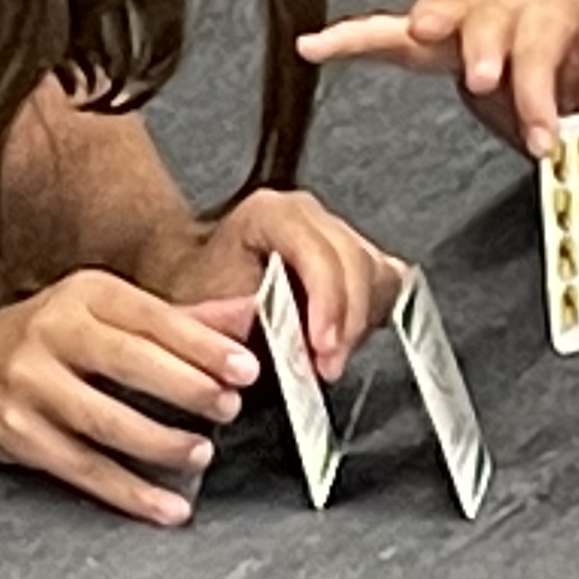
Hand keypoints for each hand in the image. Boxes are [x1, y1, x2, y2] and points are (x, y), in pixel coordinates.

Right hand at [0, 273, 264, 526]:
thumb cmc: (46, 337)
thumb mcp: (104, 311)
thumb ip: (180, 318)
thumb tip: (251, 314)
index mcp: (84, 294)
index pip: (152, 316)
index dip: (202, 344)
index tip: (246, 366)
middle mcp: (52, 333)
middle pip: (129, 362)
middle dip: (187, 388)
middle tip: (230, 407)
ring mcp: (30, 386)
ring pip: (105, 421)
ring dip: (161, 442)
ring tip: (202, 453)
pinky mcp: (19, 436)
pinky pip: (84, 469)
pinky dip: (131, 493)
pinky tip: (169, 507)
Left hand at [167, 185, 403, 378]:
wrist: (196, 278)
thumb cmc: (200, 291)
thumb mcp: (211, 305)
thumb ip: (254, 321)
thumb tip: (298, 348)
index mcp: (271, 213)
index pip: (319, 253)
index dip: (328, 303)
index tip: (323, 348)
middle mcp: (308, 213)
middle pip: (355, 263)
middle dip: (347, 321)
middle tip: (328, 366)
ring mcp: (333, 228)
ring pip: (375, 272)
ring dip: (360, 321)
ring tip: (331, 357)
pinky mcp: (351, 250)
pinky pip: (382, 279)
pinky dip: (371, 312)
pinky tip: (347, 337)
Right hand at [298, 0, 578, 178]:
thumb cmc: (556, 24)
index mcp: (546, 21)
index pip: (542, 61)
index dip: (541, 101)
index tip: (543, 141)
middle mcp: (499, 10)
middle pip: (492, 30)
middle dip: (487, 52)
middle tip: (484, 76)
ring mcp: (456, 12)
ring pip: (441, 17)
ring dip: (432, 23)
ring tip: (422, 32)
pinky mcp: (419, 24)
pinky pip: (379, 30)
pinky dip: (348, 38)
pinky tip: (315, 46)